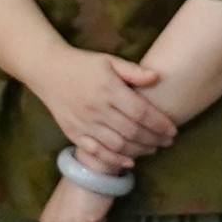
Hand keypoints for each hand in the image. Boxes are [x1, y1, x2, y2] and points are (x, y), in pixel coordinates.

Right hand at [35, 49, 177, 170]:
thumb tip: (157, 77)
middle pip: (132, 131)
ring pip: (117, 144)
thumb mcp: (109, 61)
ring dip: (139, 150)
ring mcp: (85, 123)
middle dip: (154, 139)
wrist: (47, 71)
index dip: (160, 123)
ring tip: (153, 149)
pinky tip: (129, 161)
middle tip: (168, 141)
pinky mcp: (74, 133)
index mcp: (108, 89)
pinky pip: (97, 152)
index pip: (141, 111)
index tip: (173, 130)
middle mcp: (97, 108)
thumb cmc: (83, 64)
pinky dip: (115, 159)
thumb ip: (133, 71)